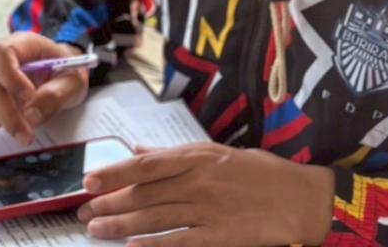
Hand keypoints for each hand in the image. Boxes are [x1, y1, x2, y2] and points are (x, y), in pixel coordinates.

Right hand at [0, 33, 87, 144]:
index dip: (10, 77)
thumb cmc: (65, 73)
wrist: (60, 75)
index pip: (0, 52)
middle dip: (4, 111)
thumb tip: (31, 115)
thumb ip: (56, 95)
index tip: (28, 98)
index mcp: (21, 45)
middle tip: (24, 133)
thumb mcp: (74, 82)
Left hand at [77, 144, 334, 245]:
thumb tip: (139, 149)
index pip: (145, 164)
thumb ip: (175, 155)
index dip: (115, 173)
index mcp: (196, 157)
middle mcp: (198, 181)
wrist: (305, 199)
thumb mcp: (217, 153)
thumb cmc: (261, 173)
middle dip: (110, 203)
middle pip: (144, 194)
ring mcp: (209, 210)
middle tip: (82, 212)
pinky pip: (181, 242)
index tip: (89, 180)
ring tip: (96, 231)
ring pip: (156, 218)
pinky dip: (154, 245)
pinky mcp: (222, 236)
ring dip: (122, 226)